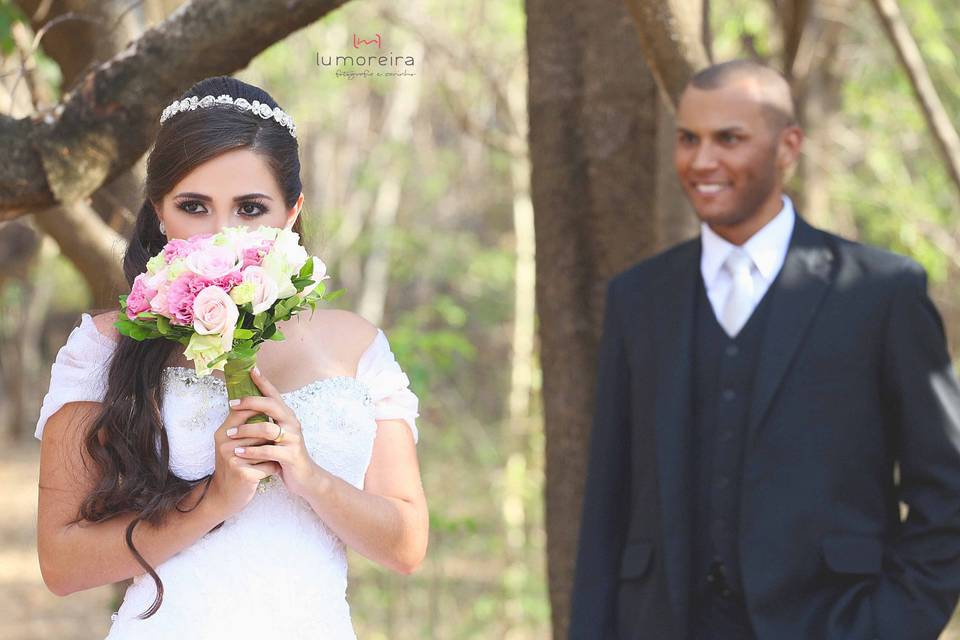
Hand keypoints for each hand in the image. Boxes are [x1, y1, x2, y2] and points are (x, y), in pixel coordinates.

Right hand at [209, 402, 281, 517]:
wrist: (224, 496)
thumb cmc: (235, 465)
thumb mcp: (232, 443)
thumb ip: (243, 424)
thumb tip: (262, 400)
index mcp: (223, 432)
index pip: (243, 410)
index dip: (260, 405)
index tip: (275, 406)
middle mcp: (225, 444)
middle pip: (262, 430)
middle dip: (271, 440)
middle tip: (275, 446)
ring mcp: (233, 459)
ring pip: (268, 448)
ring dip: (274, 454)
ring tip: (271, 459)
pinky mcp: (243, 474)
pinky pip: (270, 466)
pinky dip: (274, 469)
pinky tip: (270, 472)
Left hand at [225, 366, 319, 499]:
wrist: (305, 477)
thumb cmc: (286, 454)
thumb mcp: (278, 435)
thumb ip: (267, 421)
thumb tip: (246, 407)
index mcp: (288, 416)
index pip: (275, 395)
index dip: (264, 382)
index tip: (251, 370)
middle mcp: (292, 424)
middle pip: (272, 405)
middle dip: (250, 402)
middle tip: (232, 404)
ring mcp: (293, 439)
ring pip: (267, 429)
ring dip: (245, 430)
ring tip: (229, 434)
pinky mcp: (290, 456)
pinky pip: (267, 451)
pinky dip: (251, 452)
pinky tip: (238, 452)